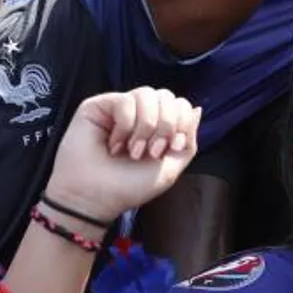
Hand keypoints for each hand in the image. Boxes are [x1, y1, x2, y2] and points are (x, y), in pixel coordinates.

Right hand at [42, 89, 201, 223]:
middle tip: (150, 152)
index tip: (170, 148)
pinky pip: (125, 100)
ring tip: (132, 150)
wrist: (94, 199)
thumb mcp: (169, 169)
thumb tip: (197, 109)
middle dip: (165, 126)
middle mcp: (138, 114)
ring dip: (145, 127)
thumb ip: (188, 141)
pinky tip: (113, 144)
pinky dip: (125, 125)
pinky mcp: (98, 106)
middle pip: (166, 96)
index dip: (182, 123)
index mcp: (156, 127)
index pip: (180, 105)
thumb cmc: (128, 187)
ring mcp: (118, 108)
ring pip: (147, 94)